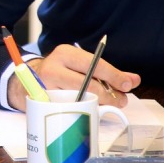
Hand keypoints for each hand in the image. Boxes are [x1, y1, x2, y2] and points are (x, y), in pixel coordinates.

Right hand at [7, 45, 140, 109]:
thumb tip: (133, 80)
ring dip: (96, 103)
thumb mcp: (82, 66)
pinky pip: (67, 108)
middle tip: (121, 100)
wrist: (29, 80)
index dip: (113, 75)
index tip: (128, 84)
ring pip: (77, 98)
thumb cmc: (63, 73)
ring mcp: (46, 85)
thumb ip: (109, 73)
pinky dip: (81, 110)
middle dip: (107, 93)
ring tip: (107, 105)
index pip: (93, 63)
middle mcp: (53, 66)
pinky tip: (88, 109)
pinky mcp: (42, 102)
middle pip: (86, 82)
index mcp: (66, 53)